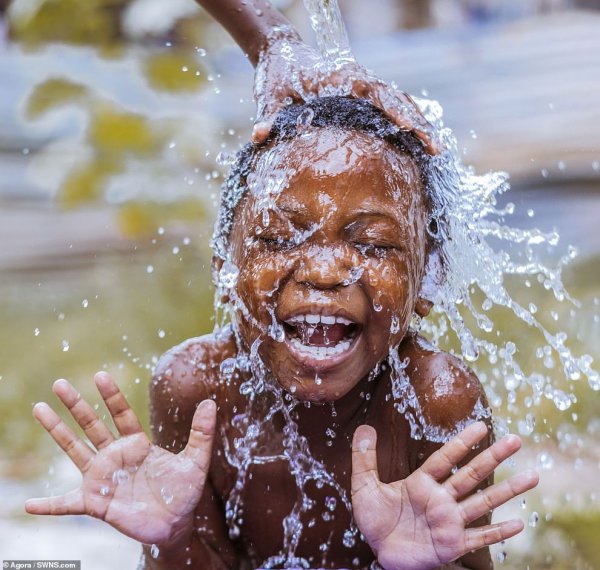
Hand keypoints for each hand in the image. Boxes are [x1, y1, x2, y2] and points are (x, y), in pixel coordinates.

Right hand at [25, 372, 216, 546]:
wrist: (175, 524)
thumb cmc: (184, 491)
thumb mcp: (196, 461)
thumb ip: (202, 433)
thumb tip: (211, 402)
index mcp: (137, 443)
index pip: (121, 413)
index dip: (111, 395)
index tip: (100, 375)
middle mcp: (115, 456)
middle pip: (92, 424)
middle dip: (76, 405)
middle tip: (59, 383)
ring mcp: (102, 477)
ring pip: (75, 450)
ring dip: (57, 431)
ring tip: (39, 408)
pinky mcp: (96, 503)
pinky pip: (67, 504)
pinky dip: (49, 505)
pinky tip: (29, 504)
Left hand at [252, 34, 438, 153]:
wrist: (280, 53)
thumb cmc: (277, 74)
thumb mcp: (270, 96)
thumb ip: (269, 116)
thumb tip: (259, 136)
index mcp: (342, 77)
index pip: (374, 92)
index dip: (393, 108)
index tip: (409, 125)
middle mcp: (358, 80)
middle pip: (397, 99)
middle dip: (418, 123)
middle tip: (435, 148)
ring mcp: (363, 86)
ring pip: (399, 102)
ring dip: (418, 123)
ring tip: (435, 149)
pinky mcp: (363, 95)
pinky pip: (392, 106)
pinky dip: (407, 120)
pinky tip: (418, 141)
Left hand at [351, 421, 538, 569]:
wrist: (379, 553)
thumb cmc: (374, 520)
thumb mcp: (364, 487)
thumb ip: (363, 458)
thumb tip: (363, 427)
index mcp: (422, 482)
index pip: (445, 457)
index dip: (462, 442)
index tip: (481, 425)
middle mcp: (441, 498)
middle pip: (472, 474)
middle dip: (494, 457)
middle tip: (517, 440)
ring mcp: (450, 521)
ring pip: (483, 502)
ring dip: (508, 490)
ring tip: (533, 476)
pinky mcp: (453, 544)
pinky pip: (480, 537)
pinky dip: (499, 532)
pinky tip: (519, 524)